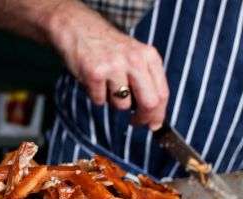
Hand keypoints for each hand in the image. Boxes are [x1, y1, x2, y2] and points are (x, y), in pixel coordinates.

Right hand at [42, 0, 168, 129]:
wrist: (80, 29)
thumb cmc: (108, 48)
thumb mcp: (135, 56)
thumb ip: (147, 80)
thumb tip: (153, 116)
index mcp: (149, 56)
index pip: (162, 93)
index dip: (159, 114)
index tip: (153, 124)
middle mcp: (135, 60)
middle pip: (149, 102)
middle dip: (143, 118)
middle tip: (135, 122)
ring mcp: (114, 66)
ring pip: (122, 105)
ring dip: (114, 103)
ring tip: (107, 86)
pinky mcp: (95, 73)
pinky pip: (100, 101)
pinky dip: (96, 96)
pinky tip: (94, 82)